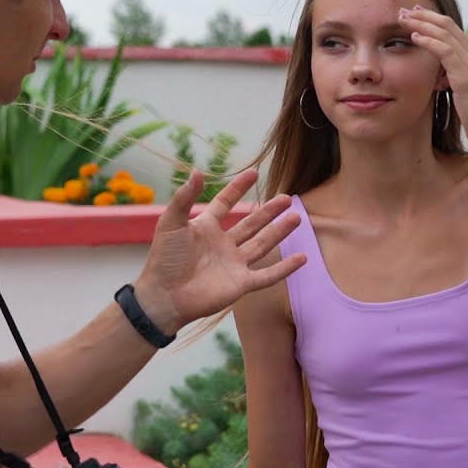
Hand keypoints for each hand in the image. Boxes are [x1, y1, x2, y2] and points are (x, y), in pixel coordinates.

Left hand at [132, 168, 304, 335]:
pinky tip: (303, 258)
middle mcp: (223, 244)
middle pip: (251, 224)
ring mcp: (234, 264)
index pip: (226, 203)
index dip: (238, 188)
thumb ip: (184, 198)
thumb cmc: (164, 259)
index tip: (253, 173)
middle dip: (269, 211)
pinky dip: (285, 268)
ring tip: (296, 217)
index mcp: (206, 228)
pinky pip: (268, 275)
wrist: (164, 296)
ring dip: (279, 232)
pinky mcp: (241, 284)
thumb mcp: (171, 222)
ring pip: (263, 245)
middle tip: (287, 197)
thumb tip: (198, 171)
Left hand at [399, 5, 467, 151]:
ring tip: (403, 19)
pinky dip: (429, 41)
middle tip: (404, 10)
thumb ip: (452, 75)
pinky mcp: (466, 76)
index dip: (432, 19)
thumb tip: (438, 73)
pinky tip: (414, 37)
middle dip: (424, 15)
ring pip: (445, 34)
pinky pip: (445, 51)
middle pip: (447, 25)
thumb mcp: (462, 89)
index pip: (452, 29)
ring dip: (422, 24)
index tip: (413, 14)